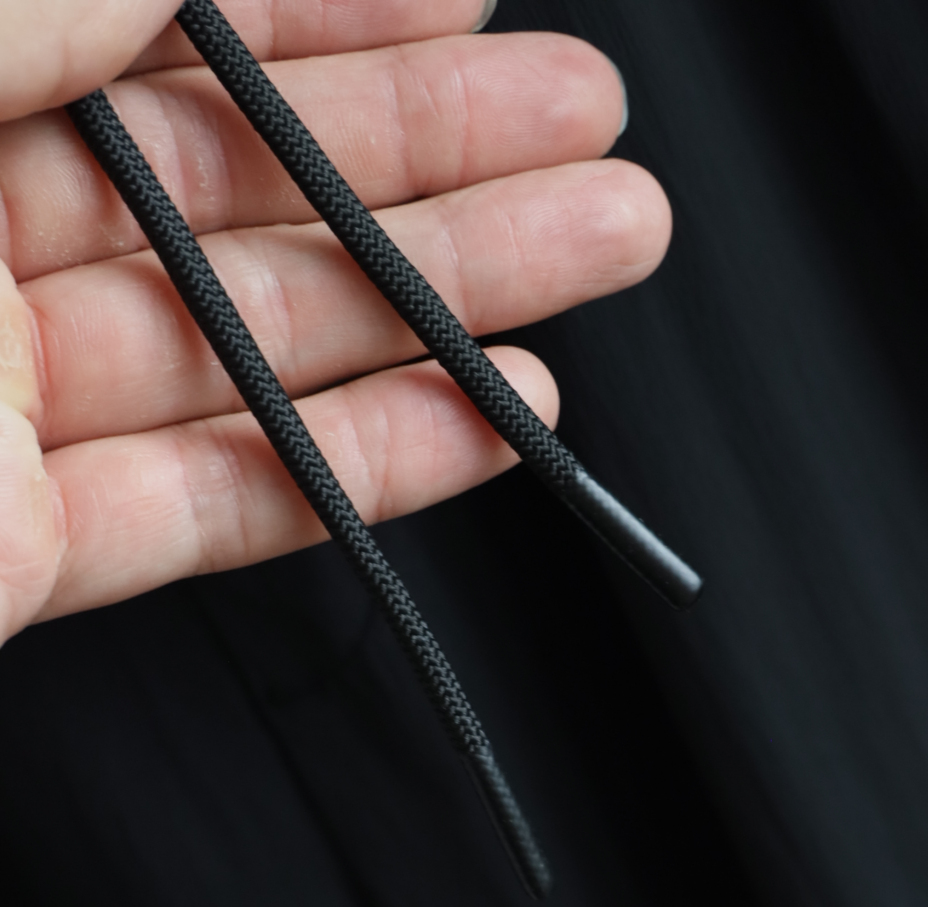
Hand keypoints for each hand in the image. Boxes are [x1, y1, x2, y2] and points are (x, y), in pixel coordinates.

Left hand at [0, 0, 669, 639]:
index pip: (158, 44)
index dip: (322, 14)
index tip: (463, 1)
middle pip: (237, 195)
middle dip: (433, 155)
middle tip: (587, 125)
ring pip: (251, 350)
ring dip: (440, 306)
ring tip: (595, 247)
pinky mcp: (16, 556)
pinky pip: (206, 507)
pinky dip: (354, 471)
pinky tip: (478, 424)